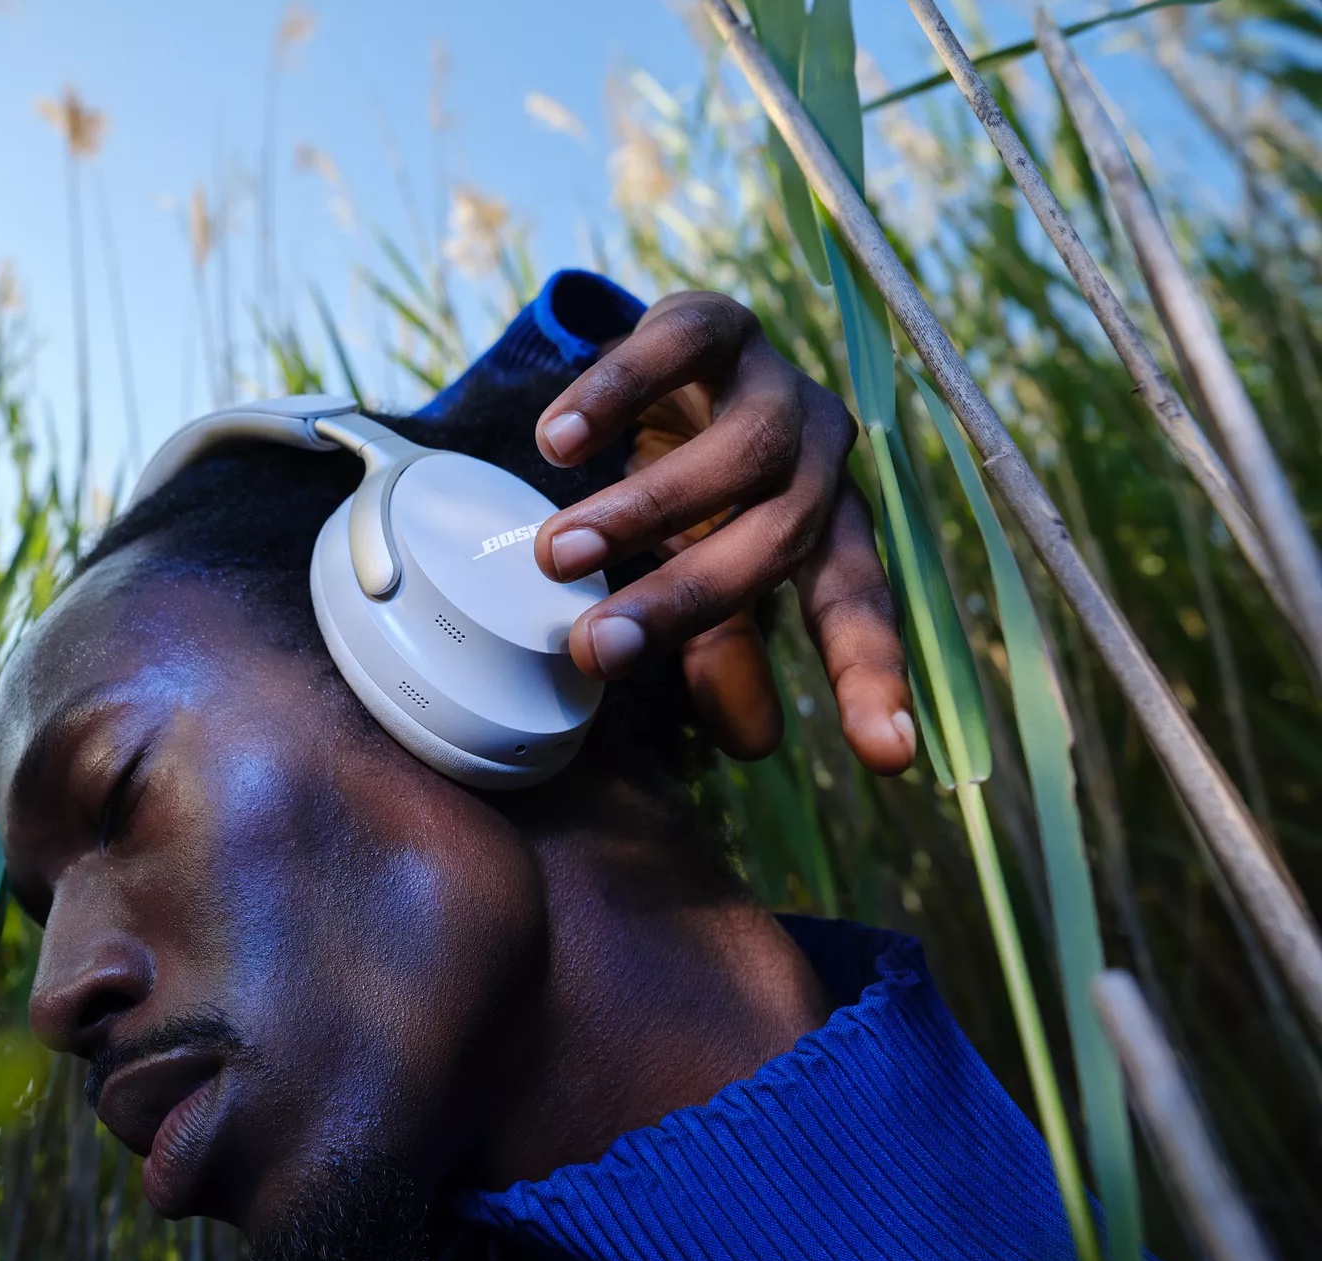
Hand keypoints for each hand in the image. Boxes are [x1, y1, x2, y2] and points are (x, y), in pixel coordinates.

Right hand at [532, 291, 914, 775]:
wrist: (658, 363)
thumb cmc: (690, 487)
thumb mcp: (701, 570)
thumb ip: (723, 649)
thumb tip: (757, 745)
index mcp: (827, 526)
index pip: (857, 604)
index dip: (872, 674)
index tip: (887, 756)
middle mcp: (821, 455)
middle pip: (781, 535)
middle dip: (685, 597)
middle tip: (593, 645)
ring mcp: (774, 382)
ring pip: (739, 450)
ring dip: (643, 508)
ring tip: (555, 553)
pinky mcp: (716, 321)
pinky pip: (676, 351)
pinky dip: (614, 397)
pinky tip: (557, 443)